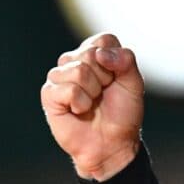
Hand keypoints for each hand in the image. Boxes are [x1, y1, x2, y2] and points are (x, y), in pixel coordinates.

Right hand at [41, 32, 144, 180]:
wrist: (112, 143)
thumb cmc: (122, 112)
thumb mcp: (134, 83)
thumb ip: (125, 61)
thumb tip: (100, 54)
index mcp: (95, 52)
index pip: (104, 40)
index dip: (116, 63)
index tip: (116, 80)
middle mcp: (75, 60)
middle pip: (91, 54)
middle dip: (105, 78)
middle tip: (103, 94)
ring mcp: (59, 75)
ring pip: (79, 71)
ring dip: (93, 93)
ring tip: (91, 103)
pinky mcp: (49, 93)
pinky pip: (69, 89)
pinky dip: (81, 104)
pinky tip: (79, 111)